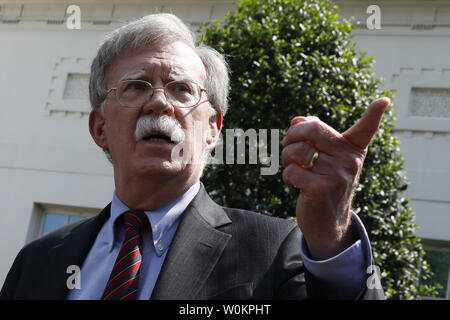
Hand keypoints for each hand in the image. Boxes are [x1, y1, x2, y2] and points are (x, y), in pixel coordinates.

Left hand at [281, 98, 389, 259]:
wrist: (328, 222)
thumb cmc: (322, 182)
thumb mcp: (324, 159)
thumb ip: (312, 137)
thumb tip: (297, 120)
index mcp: (353, 150)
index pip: (366, 129)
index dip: (374, 114)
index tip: (384, 100)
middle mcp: (350, 161)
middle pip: (313, 130)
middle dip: (292, 135)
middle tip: (287, 144)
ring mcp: (337, 175)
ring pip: (298, 152)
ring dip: (286, 157)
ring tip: (291, 165)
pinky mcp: (321, 189)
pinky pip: (292, 171)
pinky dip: (287, 175)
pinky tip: (295, 182)